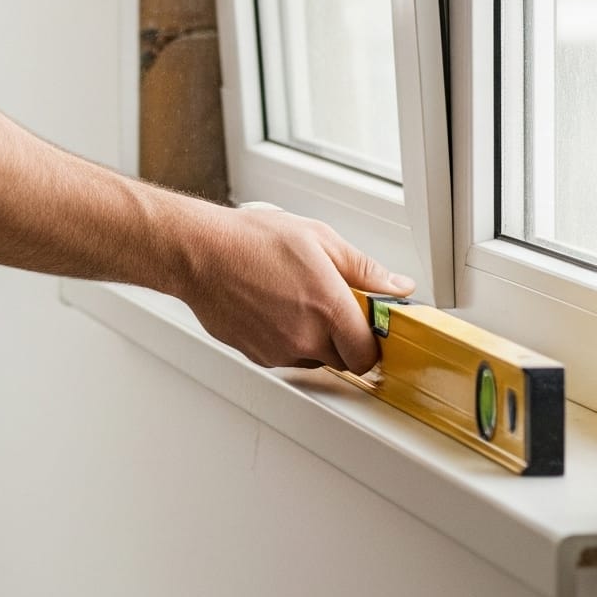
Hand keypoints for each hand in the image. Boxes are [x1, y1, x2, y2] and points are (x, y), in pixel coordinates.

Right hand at [173, 202, 415, 373]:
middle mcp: (306, 336)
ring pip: (312, 359)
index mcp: (328, 307)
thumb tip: (398, 286)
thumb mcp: (317, 237)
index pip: (369, 353)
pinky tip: (271, 308)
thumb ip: (363, 267)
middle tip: (326, 305)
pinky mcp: (257, 355)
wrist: (199, 252)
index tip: (366, 326)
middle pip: (342, 359)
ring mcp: (279, 350)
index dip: (370, 342)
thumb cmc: (250, 239)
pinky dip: (285, 340)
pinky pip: (284, 357)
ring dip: (312, 339)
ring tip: (292, 300)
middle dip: (341, 337)